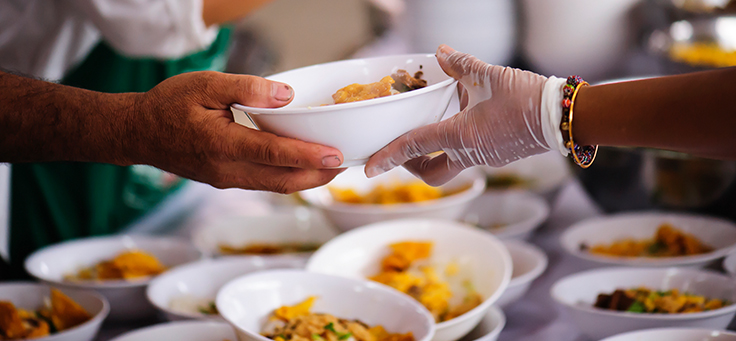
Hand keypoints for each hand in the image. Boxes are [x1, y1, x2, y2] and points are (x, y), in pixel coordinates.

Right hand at [131, 71, 344, 192]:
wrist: (139, 133)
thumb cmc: (169, 105)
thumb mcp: (204, 84)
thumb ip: (247, 89)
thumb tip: (285, 96)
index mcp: (221, 144)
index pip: (274, 153)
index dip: (308, 156)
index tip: (337, 156)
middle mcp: (227, 169)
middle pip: (282, 180)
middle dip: (318, 176)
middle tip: (346, 164)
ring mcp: (227, 180)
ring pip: (275, 186)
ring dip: (306, 180)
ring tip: (332, 168)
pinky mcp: (227, 181)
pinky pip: (264, 183)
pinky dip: (289, 178)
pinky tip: (303, 167)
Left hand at [365, 45, 553, 185]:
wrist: (564, 117)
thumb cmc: (528, 98)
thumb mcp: (489, 75)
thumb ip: (461, 64)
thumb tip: (441, 53)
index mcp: (460, 135)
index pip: (413, 147)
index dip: (387, 157)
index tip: (368, 168)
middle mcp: (469, 154)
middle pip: (431, 174)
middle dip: (413, 166)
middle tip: (406, 149)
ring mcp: (485, 159)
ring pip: (451, 166)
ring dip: (437, 153)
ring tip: (434, 127)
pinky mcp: (498, 157)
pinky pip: (470, 156)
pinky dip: (459, 144)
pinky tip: (465, 121)